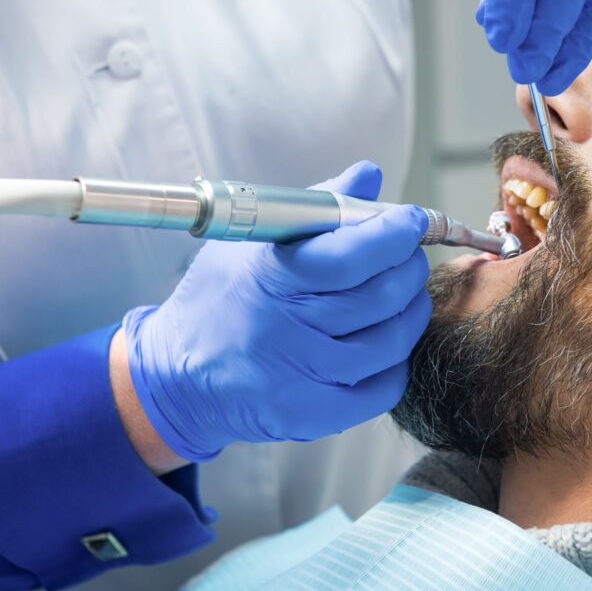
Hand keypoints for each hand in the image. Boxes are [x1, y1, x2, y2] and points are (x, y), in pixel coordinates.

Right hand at [121, 161, 431, 460]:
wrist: (178, 375)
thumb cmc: (221, 298)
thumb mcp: (252, 241)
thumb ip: (316, 207)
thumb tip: (368, 176)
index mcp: (268, 276)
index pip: (349, 255)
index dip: (394, 235)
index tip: (413, 221)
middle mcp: (282, 326)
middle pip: (378, 297)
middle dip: (409, 268)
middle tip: (410, 255)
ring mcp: (296, 376)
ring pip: (389, 343)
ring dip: (411, 313)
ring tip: (404, 296)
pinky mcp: (308, 414)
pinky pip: (381, 389)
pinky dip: (397, 361)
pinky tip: (386, 342)